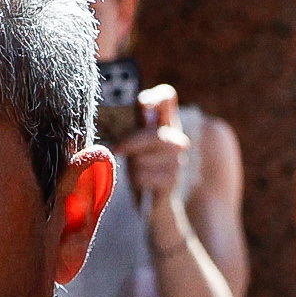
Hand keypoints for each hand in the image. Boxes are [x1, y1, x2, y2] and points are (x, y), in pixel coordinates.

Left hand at [116, 84, 193, 210]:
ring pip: (142, 158)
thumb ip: (138, 122)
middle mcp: (176, 137)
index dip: (155, 96)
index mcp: (167, 121)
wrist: (154, 200)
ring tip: (137, 171)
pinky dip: (137, 182)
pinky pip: (142, 177)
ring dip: (132, 167)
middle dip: (130, 144)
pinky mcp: (172, 180)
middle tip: (118, 151)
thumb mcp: (136, 140)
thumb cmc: (141, 164)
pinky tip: (144, 183)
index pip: (167, 96)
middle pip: (151, 134)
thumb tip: (144, 107)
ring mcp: (177, 160)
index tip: (143, 105)